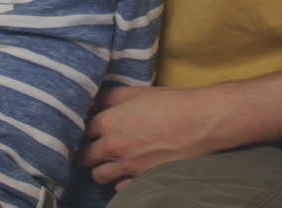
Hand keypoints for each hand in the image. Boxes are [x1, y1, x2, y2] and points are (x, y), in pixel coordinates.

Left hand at [82, 85, 227, 188]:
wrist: (200, 122)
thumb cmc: (171, 104)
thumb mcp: (136, 92)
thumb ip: (110, 97)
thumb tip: (93, 100)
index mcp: (109, 123)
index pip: (80, 130)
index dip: (80, 128)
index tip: (85, 128)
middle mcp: (113, 148)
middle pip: (84, 157)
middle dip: (85, 152)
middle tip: (91, 147)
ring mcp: (127, 167)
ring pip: (98, 176)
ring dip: (100, 169)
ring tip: (108, 162)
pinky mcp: (143, 180)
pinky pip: (120, 188)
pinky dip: (121, 182)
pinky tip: (127, 173)